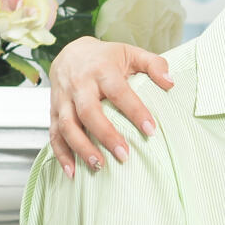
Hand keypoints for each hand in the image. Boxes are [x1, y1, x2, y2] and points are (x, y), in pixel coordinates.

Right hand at [49, 37, 172, 176]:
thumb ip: (154, 65)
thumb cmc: (106, 57)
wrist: (69, 52)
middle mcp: (79, 85)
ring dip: (81, 148)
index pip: (119, 91)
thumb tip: (171, 83)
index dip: (134, 110)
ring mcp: (63, 99)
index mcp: (101, 70)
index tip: (151, 130)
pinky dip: (61, 154)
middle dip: (105, 135)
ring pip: (67, 125)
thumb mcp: (131, 53)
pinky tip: (73, 172)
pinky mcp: (53, 111)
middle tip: (124, 155)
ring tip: (99, 166)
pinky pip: (54, 134)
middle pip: (88, 111)